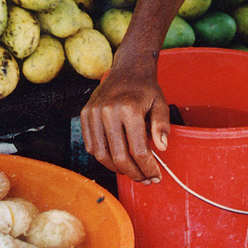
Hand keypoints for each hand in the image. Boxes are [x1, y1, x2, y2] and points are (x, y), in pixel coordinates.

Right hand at [80, 64, 169, 182]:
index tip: (156, 176)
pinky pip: (91, 145)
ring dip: (117, 169)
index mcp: (129, 108)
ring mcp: (93, 112)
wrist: (128, 68)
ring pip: (101, 155)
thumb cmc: (146, 88)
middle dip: (134, 173)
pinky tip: (117, 157)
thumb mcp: (161, 103)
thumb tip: (161, 148)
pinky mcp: (85, 114)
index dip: (148, 168)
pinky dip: (103, 156)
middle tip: (145, 179)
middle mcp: (108, 111)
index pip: (139, 150)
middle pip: (119, 157)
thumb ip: (162, 125)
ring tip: (132, 171)